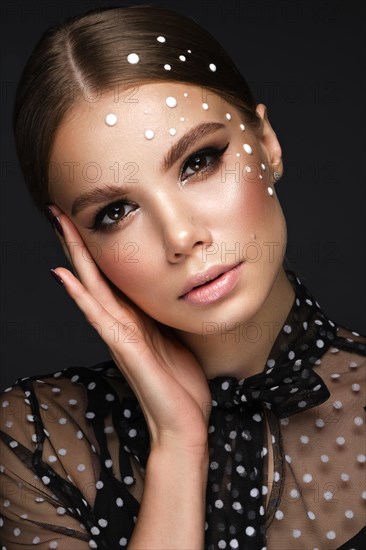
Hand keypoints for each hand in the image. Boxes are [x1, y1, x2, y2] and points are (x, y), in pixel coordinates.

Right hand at [48, 205, 211, 453]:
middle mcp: (121, 325)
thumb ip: (165, 319)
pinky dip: (81, 295)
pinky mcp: (125, 349)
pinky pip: (99, 316)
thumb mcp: (176, 341)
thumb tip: (172, 296)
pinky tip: (64, 275)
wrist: (183, 426)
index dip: (97, 251)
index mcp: (135, 321)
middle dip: (77, 244)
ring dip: (74, 256)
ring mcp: (119, 336)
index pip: (111, 279)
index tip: (86, 222)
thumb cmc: (181, 386)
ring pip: (91, 288)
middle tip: (58, 211)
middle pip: (95, 276)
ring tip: (58, 227)